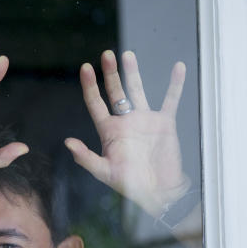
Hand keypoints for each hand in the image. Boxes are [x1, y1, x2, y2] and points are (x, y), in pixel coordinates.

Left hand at [65, 50, 189, 217]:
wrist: (159, 192)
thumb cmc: (130, 185)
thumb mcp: (105, 172)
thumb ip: (86, 157)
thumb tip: (67, 143)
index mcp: (109, 131)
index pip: (95, 103)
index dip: (90, 86)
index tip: (86, 68)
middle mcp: (125, 122)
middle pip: (115, 91)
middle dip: (110, 73)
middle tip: (107, 54)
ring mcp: (145, 120)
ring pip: (137, 90)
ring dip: (133, 73)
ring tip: (127, 55)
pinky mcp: (164, 124)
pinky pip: (170, 100)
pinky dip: (175, 85)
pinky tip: (178, 68)